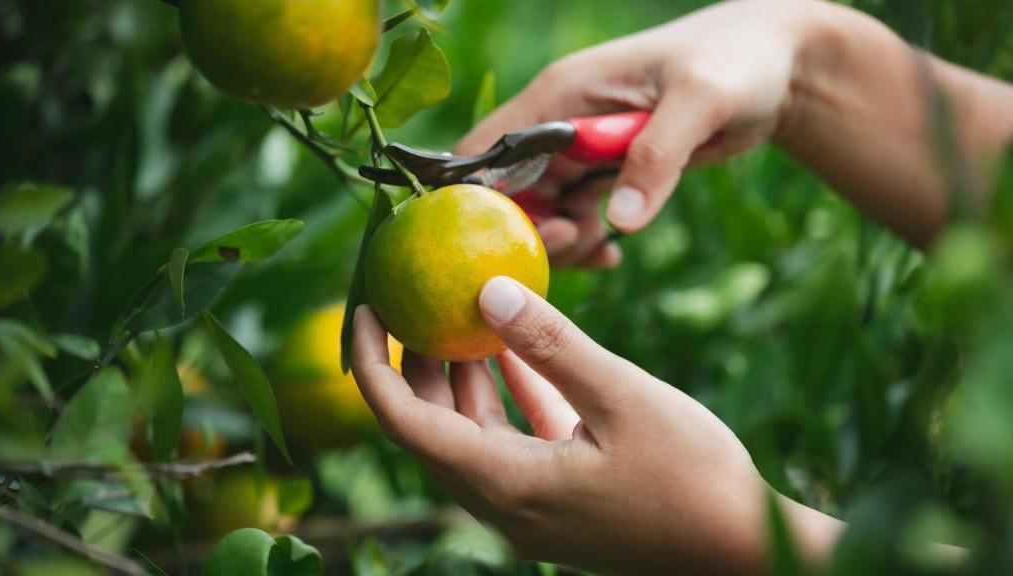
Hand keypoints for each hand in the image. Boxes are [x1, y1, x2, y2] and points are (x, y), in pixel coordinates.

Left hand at [352, 277, 842, 573]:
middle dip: (411, 362)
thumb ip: (551, 344)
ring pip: (471, 432)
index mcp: (504, 484)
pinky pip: (513, 439)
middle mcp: (504, 502)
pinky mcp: (560, 498)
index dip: (372, 363)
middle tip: (409, 296)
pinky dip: (507, 394)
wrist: (745, 549)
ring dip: (460, 376)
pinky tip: (515, 347)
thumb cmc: (692, 478)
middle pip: (430, 426)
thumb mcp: (622, 397)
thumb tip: (487, 288)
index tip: (363, 306)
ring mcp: (531, 505)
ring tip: (457, 310)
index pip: (404, 422)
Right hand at [456, 0, 815, 267]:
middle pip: (506, 193)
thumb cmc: (735, 62)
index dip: (479, 200)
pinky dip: (584, 244)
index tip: (504, 243)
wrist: (774, 68)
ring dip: (557, 243)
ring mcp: (579, 153)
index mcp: (560, 94)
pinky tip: (612, 255)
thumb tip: (618, 222)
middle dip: (526, 231)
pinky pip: (573, 220)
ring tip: (599, 250)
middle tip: (574, 242)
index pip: (487, 149)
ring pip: (537, 214)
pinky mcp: (604, 175)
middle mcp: (557, 124)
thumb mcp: (701, 100)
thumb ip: (658, 155)